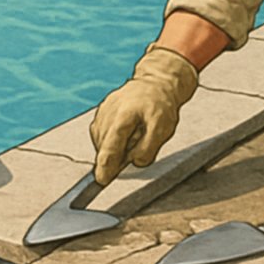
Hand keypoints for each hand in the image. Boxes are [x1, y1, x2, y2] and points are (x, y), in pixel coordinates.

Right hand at [89, 46, 198, 184]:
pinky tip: (123, 135)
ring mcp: (102, 111)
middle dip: (115, 156)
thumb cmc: (160, 105)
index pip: (111, 147)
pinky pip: (100, 133)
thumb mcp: (162, 129)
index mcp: (124, 116)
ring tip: (133, 135)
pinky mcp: (100, 112)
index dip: (105, 166)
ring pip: (101, 140)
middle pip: (104, 146)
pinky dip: (109, 140)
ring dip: (113, 147)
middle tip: (135, 144)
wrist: (155, 83)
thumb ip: (148, 148)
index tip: (101, 180)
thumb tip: (134, 162)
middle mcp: (108, 113)